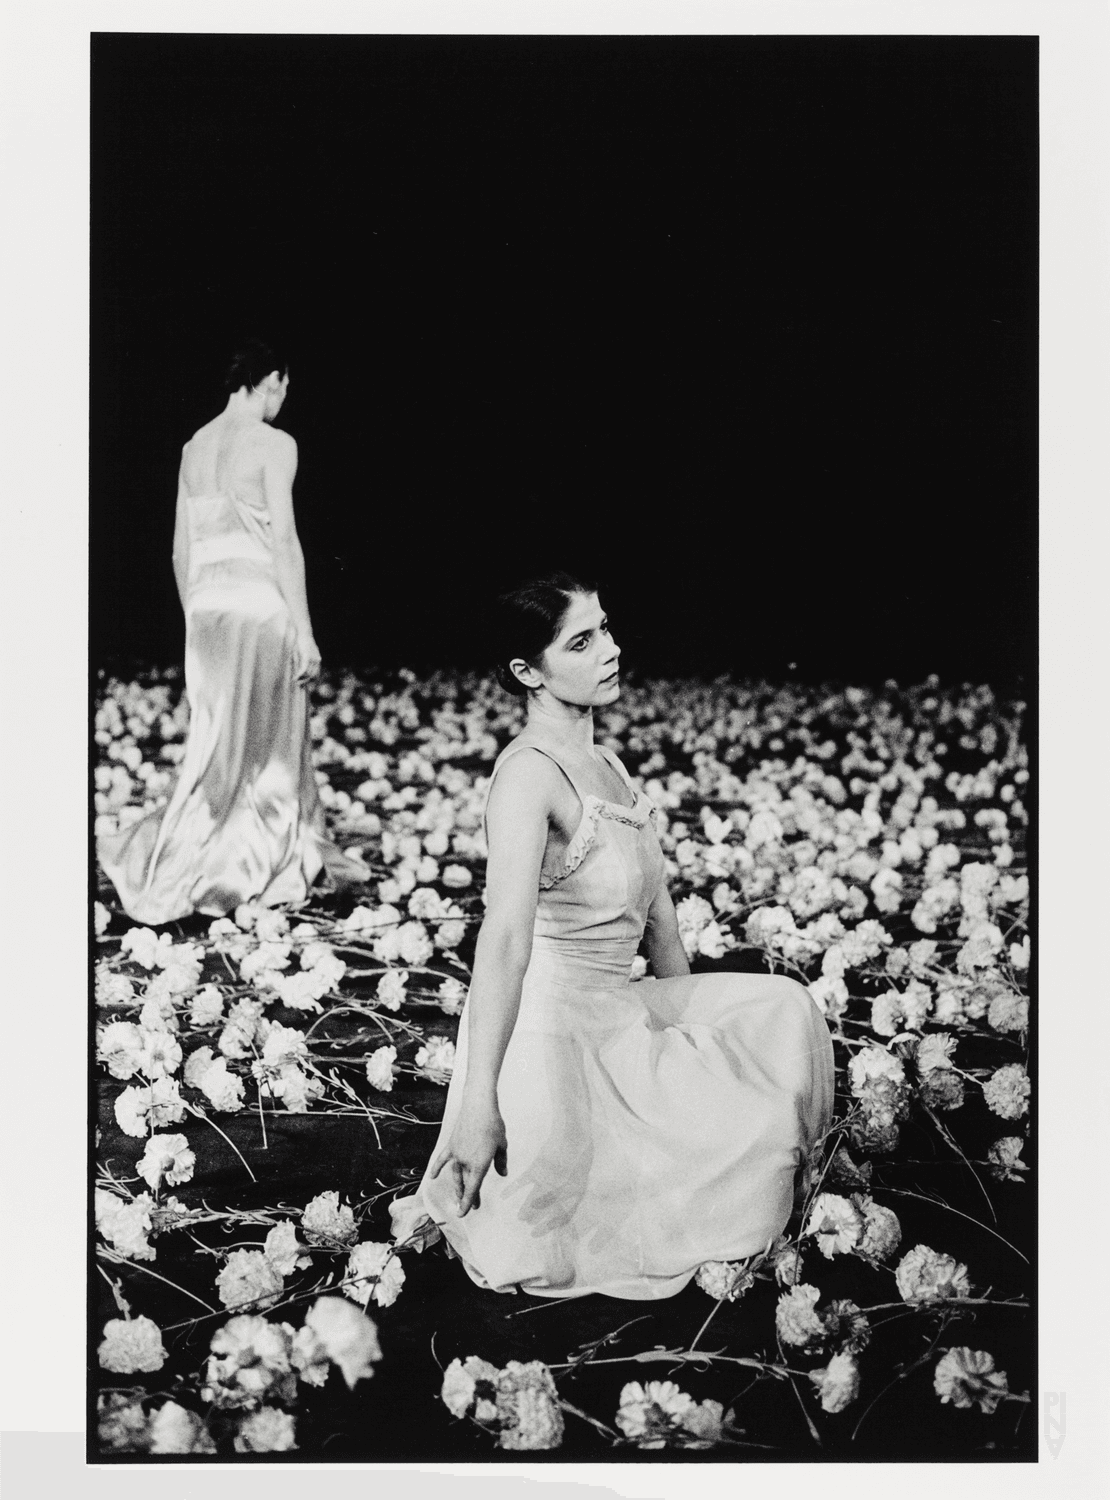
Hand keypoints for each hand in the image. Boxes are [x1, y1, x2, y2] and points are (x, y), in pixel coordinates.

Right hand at [295, 632, 320, 686]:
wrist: (302, 632)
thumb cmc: (301, 641)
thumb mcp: (302, 653)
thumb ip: (302, 662)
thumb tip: (299, 672)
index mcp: (318, 659)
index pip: (317, 674)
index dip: (312, 681)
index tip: (307, 686)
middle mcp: (317, 660)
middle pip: (313, 676)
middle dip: (306, 682)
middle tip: (299, 686)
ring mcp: (313, 659)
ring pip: (308, 674)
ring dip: (302, 679)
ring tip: (296, 682)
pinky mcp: (307, 657)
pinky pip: (303, 670)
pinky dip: (299, 675)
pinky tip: (295, 678)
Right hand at [429, 1100, 507, 1215]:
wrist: (478, 1106)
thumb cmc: (493, 1125)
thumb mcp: (502, 1144)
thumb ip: (501, 1161)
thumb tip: (503, 1174)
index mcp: (480, 1164)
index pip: (473, 1189)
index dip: (468, 1203)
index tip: (462, 1214)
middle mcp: (466, 1162)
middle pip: (465, 1184)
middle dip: (467, 1197)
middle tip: (471, 1208)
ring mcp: (457, 1154)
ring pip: (455, 1175)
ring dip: (457, 1187)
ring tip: (459, 1197)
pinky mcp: (451, 1145)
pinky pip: (442, 1160)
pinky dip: (437, 1168)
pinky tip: (431, 1177)